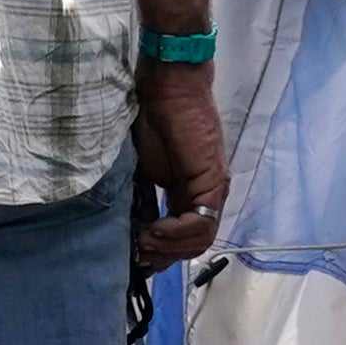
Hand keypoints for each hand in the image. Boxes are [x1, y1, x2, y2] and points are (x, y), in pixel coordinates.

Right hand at [133, 64, 228, 272]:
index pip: (182, 238)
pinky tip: (153, 230)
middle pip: (192, 245)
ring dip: (167, 248)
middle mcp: (205, 196)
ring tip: (143, 242)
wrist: (166, 88)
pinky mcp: (213, 184)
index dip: (159, 252)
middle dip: (162, 256)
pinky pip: (200, 224)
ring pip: (198, 241)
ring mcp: (213, 191)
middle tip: (136, 253)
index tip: (134, 254)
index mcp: (189, 193)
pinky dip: (175, 234)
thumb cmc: (151, 119)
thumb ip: (142, 199)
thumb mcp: (140, 170)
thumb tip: (131, 230)